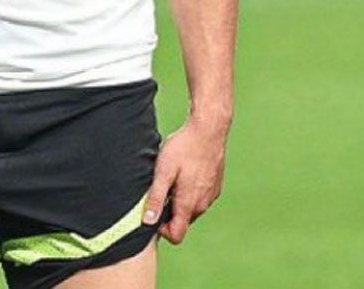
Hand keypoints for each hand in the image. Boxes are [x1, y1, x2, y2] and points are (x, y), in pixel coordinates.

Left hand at [142, 117, 228, 243]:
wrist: (210, 128)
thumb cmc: (184, 147)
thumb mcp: (164, 171)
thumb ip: (156, 198)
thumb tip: (147, 222)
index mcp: (189, 203)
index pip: (176, 235)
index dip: (162, 230)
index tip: (155, 211)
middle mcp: (203, 204)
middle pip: (183, 222)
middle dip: (170, 212)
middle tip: (162, 188)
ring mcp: (211, 195)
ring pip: (192, 209)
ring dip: (181, 200)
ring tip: (173, 177)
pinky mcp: (216, 185)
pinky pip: (201, 197)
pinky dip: (192, 191)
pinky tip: (186, 172)